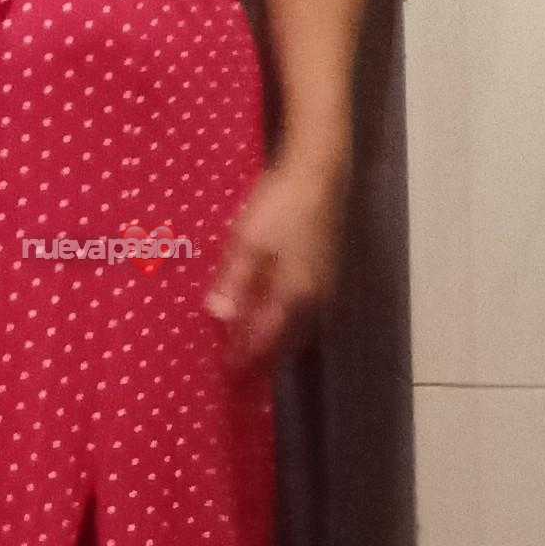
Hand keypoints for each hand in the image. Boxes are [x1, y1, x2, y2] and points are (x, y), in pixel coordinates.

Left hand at [205, 156, 349, 372]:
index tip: (226, 372)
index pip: (265, 340)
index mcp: (292, 296)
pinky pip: (306, 312)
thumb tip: (218, 317)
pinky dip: (288, 323)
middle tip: (242, 371)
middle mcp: (314, 300)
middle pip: (287, 342)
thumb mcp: (248, 241)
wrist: (320, 173)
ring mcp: (325, 286)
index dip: (245, 357)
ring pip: (300, 328)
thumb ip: (234, 282)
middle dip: (265, 358)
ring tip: (257, 350)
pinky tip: (275, 315)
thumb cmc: (281, 206)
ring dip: (278, 342)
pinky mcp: (326, 272)